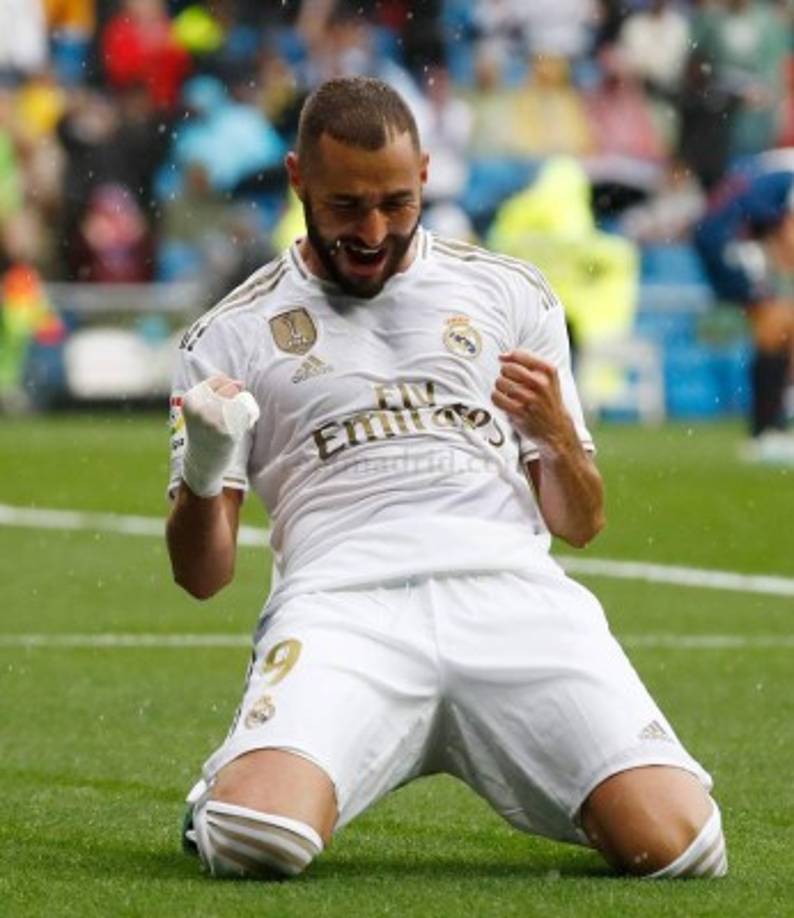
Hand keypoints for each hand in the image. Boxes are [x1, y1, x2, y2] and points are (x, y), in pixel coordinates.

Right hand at [181, 374, 258, 497]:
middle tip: (229, 413)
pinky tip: (239, 429)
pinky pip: (246, 414)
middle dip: (236, 395)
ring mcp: (213, 419)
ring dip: (242, 408)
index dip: (228, 386)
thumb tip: (241, 383)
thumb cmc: (204, 432)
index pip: (219, 379)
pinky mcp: (227, 431)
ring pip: (240, 400)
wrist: (202, 462)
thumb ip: (214, 393)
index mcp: (190, 399)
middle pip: (231, 387)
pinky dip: (248, 419)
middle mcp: (200, 408)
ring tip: (232, 422)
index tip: (224, 401)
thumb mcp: (199, 409)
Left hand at [491, 351, 572, 453]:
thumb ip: (527, 362)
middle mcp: (541, 383)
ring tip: (509, 392)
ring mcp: (530, 398)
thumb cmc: (548, 398)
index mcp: (549, 371)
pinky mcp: (520, 412)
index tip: (505, 362)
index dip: (508, 358)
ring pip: (500, 382)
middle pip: (507, 368)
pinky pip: (497, 397)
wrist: (556, 428)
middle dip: (505, 374)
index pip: (519, 355)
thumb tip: (501, 356)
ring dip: (500, 387)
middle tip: (511, 382)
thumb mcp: (548, 377)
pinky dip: (497, 398)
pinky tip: (504, 401)